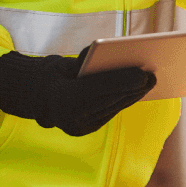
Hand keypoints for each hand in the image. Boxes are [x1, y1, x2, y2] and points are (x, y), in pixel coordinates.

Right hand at [0, 47, 155, 136]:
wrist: (33, 96)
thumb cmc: (55, 73)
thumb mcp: (69, 62)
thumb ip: (89, 60)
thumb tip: (115, 55)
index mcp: (64, 96)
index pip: (99, 88)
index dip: (123, 80)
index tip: (144, 73)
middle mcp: (69, 116)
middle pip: (109, 100)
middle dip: (133, 89)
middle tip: (152, 76)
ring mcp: (76, 127)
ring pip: (111, 109)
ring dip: (131, 97)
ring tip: (149, 83)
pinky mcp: (83, 131)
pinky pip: (108, 114)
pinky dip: (122, 102)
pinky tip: (135, 92)